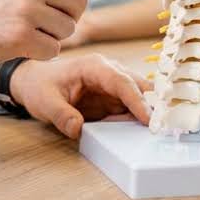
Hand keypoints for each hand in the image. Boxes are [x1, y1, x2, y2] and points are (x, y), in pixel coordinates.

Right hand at [0, 0, 148, 74]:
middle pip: (80, 2)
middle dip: (65, 16)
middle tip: (32, 19)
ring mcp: (25, 6)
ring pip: (69, 28)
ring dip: (50, 37)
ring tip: (15, 30)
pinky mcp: (20, 35)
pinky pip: (54, 49)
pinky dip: (39, 54)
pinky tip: (13, 45)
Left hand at [9, 54, 151, 139]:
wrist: (34, 83)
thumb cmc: (40, 86)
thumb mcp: (45, 102)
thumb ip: (61, 115)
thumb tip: (77, 128)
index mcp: (94, 67)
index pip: (121, 81)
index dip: (137, 100)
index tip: (149, 119)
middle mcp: (109, 73)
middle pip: (138, 87)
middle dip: (153, 104)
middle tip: (166, 126)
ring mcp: (113, 86)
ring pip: (140, 98)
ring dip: (148, 113)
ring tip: (161, 132)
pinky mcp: (113, 99)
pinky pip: (131, 109)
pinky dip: (139, 119)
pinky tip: (145, 133)